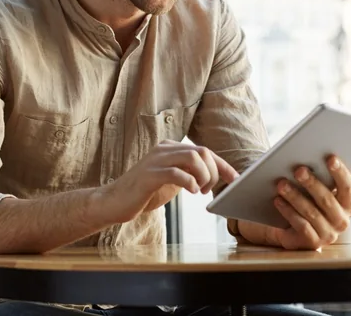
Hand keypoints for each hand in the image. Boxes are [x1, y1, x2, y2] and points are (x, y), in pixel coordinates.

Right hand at [96, 141, 238, 224]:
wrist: (115, 201)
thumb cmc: (144, 193)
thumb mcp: (171, 180)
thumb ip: (188, 173)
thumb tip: (214, 176)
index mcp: (170, 148)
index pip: (204, 151)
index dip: (223, 165)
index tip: (235, 179)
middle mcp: (163, 149)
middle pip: (201, 152)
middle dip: (213, 172)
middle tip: (207, 190)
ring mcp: (155, 160)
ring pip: (192, 157)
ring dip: (204, 176)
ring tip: (199, 191)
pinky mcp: (149, 175)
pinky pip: (176, 172)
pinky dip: (190, 182)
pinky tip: (190, 192)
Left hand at [269, 155, 350, 249]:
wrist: (288, 228)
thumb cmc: (305, 200)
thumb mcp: (316, 187)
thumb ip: (328, 175)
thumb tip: (350, 161)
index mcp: (347, 204)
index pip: (348, 187)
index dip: (340, 172)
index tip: (330, 157)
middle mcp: (341, 221)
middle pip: (327, 199)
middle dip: (312, 183)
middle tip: (298, 169)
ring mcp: (328, 234)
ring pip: (312, 213)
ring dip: (295, 196)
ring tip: (281, 184)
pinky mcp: (312, 243)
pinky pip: (301, 226)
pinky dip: (289, 212)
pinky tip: (278, 201)